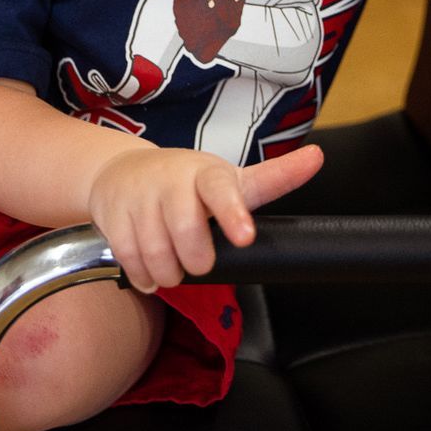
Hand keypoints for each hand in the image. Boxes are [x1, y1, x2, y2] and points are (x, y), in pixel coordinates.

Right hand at [87, 144, 324, 293]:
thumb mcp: (229, 178)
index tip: (245, 236)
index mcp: (206, 173)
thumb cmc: (186, 181)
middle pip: (187, 232)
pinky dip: (143, 274)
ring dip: (168, 272)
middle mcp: (170, 180)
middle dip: (196, 260)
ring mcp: (138, 196)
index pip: (221, 188)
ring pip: (156, 251)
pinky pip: (129, 258)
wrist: (120, 170)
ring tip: (174, 266)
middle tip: (199, 261)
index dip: (232, 212)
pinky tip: (150, 267)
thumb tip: (317, 157)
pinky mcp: (112, 214)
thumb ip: (274, 177)